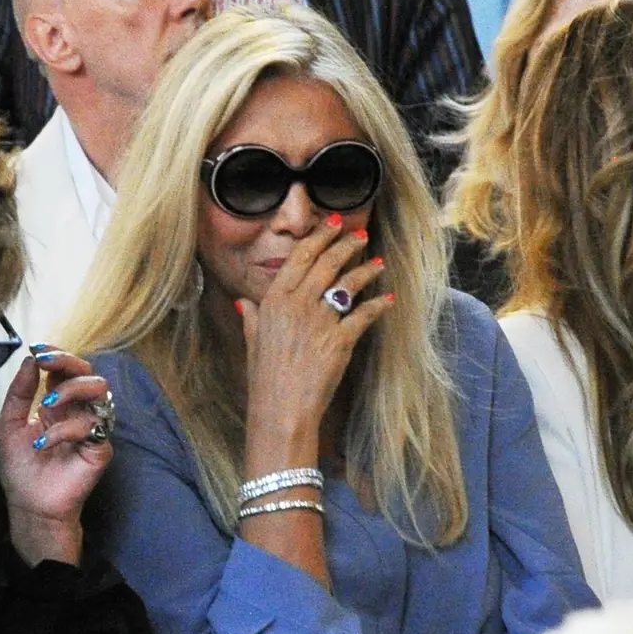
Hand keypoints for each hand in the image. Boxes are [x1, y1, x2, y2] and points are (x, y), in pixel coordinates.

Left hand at [0, 347, 111, 565]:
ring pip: (100, 392)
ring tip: (46, 403)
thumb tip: (29, 360)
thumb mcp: (9, 425)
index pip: (65, 370)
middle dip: (67, 362)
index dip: (55, 355)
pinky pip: (92, 426)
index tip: (36, 348)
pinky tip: (43, 443)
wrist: (28, 505)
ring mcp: (92, 428)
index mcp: (57, 403)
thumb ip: (20, 392)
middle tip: (46, 362)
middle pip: (88, 373)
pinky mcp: (99, 448)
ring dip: (70, 389)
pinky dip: (65, 429)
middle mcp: (78, 411)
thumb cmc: (20, 468)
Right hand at [235, 217, 391, 472]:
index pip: (300, 257)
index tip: (332, 224)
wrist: (281, 409)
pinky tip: (388, 298)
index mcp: (274, 300)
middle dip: (346, 244)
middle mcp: (297, 304)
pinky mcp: (340, 340)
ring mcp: (319, 321)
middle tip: (359, 234)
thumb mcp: (252, 342)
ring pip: (347, 284)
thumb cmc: (265, 378)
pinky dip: (378, 304)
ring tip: (378, 262)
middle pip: (327, 263)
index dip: (319, 237)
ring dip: (366, 270)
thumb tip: (244, 303)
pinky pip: (363, 314)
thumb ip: (251, 317)